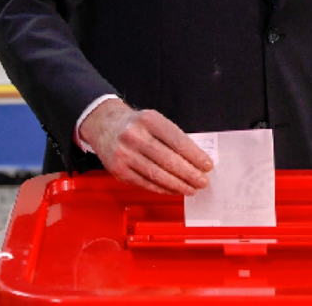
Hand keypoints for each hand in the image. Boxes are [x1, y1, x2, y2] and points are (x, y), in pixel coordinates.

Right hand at [78, 99, 213, 195]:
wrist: (104, 124)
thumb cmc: (135, 124)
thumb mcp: (154, 120)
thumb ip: (172, 137)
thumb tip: (196, 160)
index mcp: (149, 120)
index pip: (177, 141)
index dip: (195, 156)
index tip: (207, 165)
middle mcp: (135, 136)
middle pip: (168, 160)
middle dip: (190, 174)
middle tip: (202, 181)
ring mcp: (124, 154)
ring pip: (157, 175)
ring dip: (178, 185)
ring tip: (191, 188)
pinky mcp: (119, 170)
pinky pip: (145, 184)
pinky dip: (163, 189)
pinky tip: (174, 190)